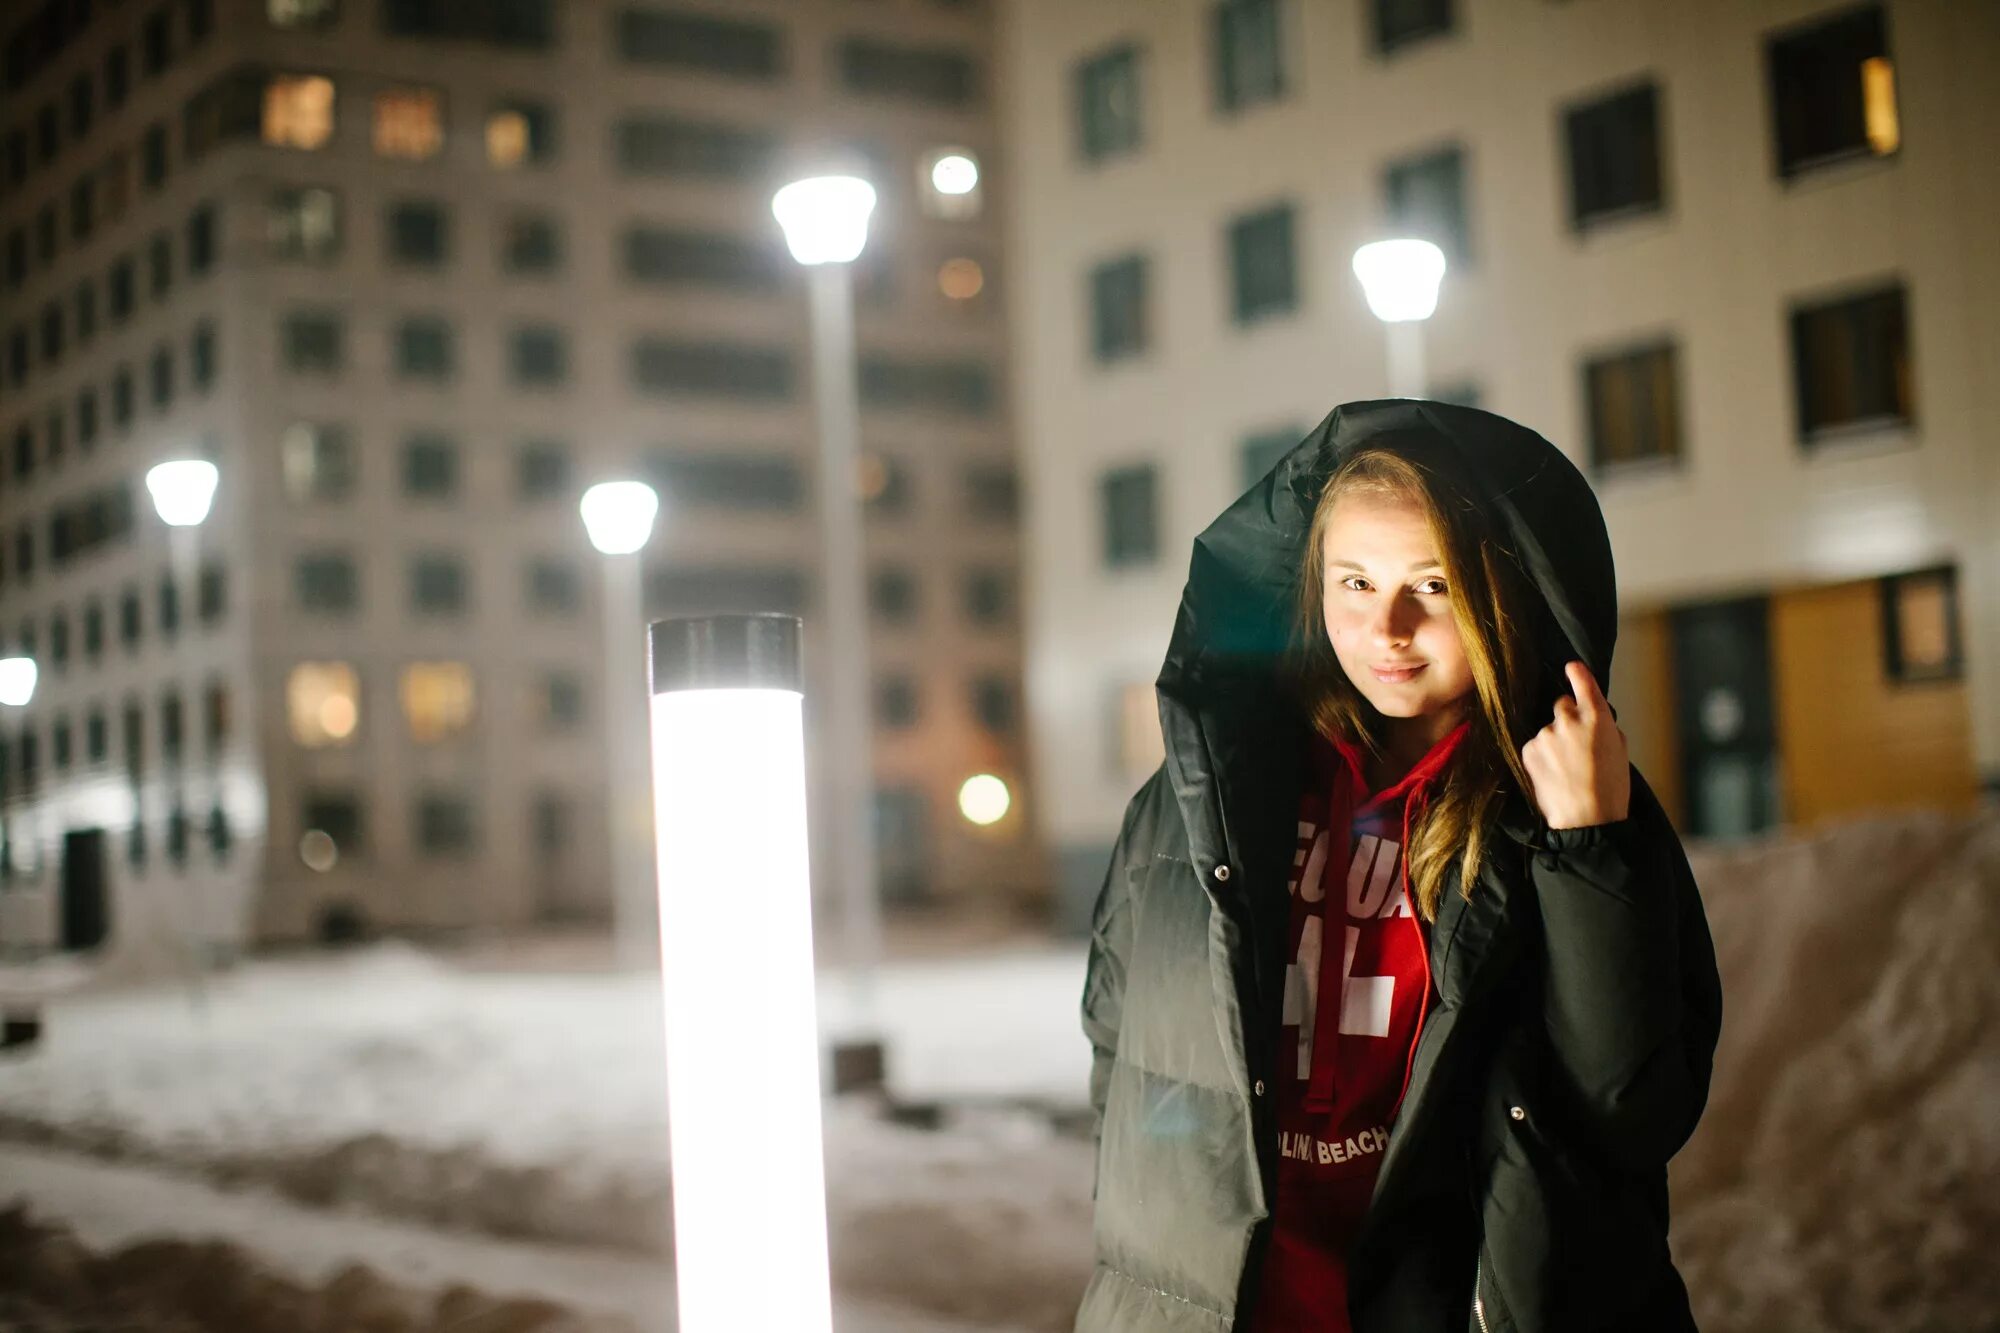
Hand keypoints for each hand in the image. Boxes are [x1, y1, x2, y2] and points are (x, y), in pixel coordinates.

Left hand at [1521, 661, 1630, 829]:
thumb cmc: (1610, 789)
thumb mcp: (1620, 751)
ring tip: (1566, 768)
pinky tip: (1554, 774)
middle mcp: (1569, 720)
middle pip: (1562, 704)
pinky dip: (1542, 755)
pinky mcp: (1529, 750)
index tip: (1572, 667)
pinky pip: (1535, 744)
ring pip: (1547, 727)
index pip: (1584, 683)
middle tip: (1576, 744)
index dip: (1578, 673)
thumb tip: (1594, 717)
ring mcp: (1546, 734)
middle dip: (1567, 717)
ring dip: (1554, 740)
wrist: (1587, 820)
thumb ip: (1605, 727)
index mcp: (1597, 718)